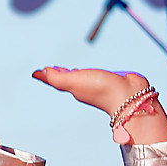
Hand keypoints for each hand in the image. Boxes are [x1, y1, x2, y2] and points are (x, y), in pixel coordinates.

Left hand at [32, 66, 149, 115]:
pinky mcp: (109, 80)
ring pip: (79, 77)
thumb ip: (57, 78)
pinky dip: (88, 72)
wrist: (129, 95)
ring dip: (71, 73)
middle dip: (57, 74)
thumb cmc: (101, 90)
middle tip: (49, 70)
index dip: (46, 75)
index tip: (37, 72)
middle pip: (65, 79)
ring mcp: (96, 84)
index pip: (55, 80)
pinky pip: (94, 75)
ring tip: (66, 69)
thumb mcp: (74, 81)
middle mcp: (83, 87)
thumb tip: (41, 72)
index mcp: (72, 87)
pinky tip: (89, 71)